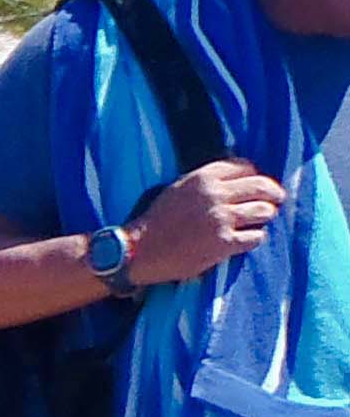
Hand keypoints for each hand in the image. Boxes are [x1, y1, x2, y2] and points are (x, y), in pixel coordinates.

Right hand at [123, 161, 284, 286]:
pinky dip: (254, 237)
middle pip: (262, 187)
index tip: (257, 184)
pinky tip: (246, 239)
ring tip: (259, 220)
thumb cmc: (157, 219)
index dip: (256, 175)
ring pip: (264, 211)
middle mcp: (215, 195)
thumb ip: (207, 181)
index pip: (245, 167)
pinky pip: (256, 237)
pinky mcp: (224, 244)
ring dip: (265, 216)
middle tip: (276, 200)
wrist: (139, 250)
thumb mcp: (178, 188)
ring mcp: (221, 220)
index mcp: (203, 178)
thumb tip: (238, 179)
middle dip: (273, 194)